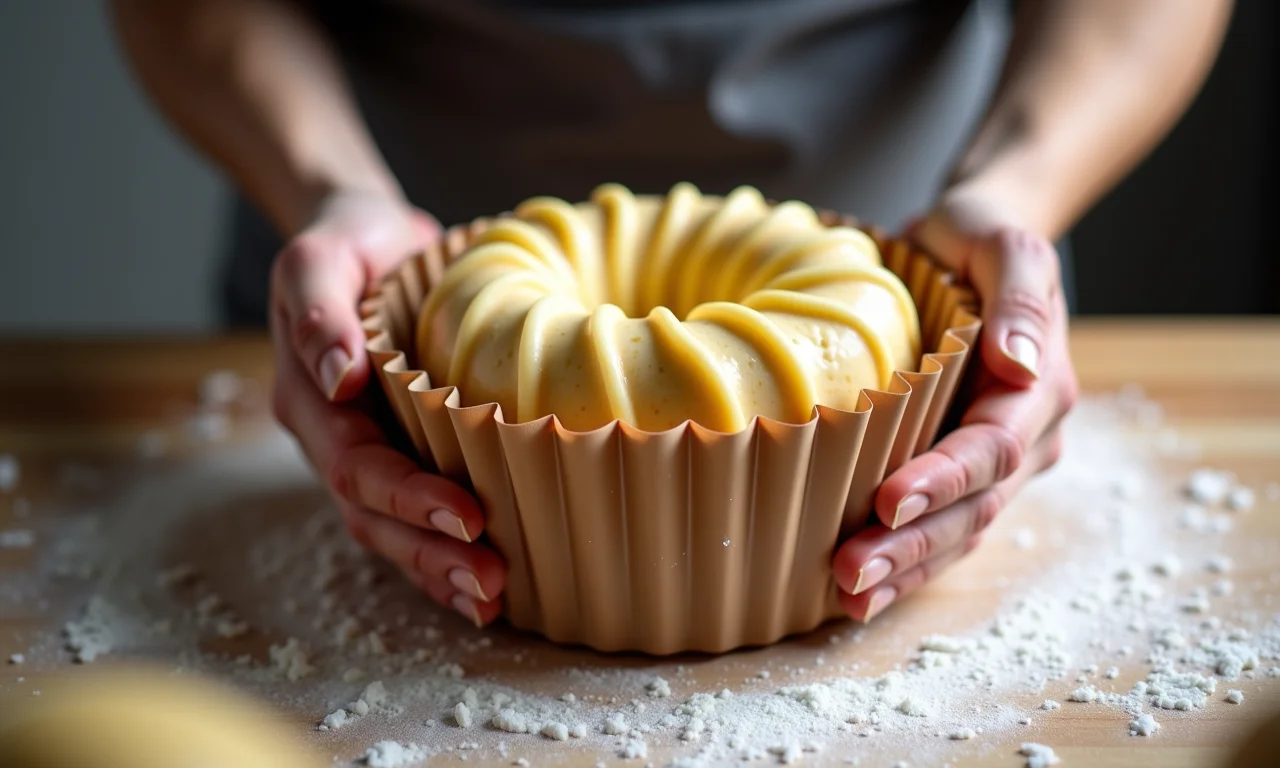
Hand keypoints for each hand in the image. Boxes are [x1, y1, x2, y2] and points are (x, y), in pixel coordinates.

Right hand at [268, 190, 505, 625]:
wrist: (370, 242)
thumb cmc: (351, 244)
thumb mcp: (322, 256)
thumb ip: (321, 309)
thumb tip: (338, 376)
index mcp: (310, 399)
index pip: (358, 463)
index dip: (409, 496)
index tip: (467, 516)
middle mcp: (330, 438)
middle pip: (372, 513)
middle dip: (429, 552)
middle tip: (490, 578)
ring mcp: (361, 452)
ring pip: (388, 529)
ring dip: (436, 569)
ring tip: (490, 597)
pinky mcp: (397, 454)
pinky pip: (409, 518)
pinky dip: (440, 556)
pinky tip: (479, 587)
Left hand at [831, 188, 1077, 620]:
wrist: (972, 245)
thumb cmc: (981, 238)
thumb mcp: (1005, 244)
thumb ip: (1020, 296)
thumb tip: (1021, 359)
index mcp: (1040, 390)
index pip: (993, 447)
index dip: (944, 478)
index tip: (890, 502)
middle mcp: (1027, 438)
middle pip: (975, 506)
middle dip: (915, 544)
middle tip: (852, 571)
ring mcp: (997, 463)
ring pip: (959, 531)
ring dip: (907, 568)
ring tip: (850, 595)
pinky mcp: (960, 472)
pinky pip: (941, 528)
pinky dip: (905, 562)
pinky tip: (859, 593)